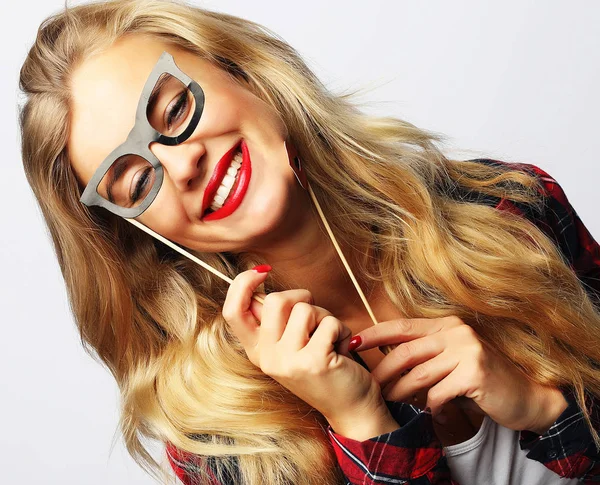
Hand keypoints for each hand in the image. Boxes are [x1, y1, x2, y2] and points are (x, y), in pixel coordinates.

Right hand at [222, 268, 396, 438]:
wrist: (351, 409)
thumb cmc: (324, 369)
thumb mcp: (291, 347)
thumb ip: (276, 321)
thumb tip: (259, 280)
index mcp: (258, 351)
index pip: (232, 311)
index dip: (242, 283)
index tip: (262, 271)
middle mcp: (267, 358)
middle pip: (274, 300)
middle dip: (301, 298)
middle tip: (315, 316)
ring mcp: (288, 361)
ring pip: (304, 309)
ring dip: (325, 317)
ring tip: (330, 340)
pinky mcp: (313, 362)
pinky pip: (329, 322)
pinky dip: (341, 330)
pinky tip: (341, 351)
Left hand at [352, 316, 567, 432]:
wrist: (526, 397)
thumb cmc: (482, 380)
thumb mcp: (452, 358)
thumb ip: (426, 353)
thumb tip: (386, 358)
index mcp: (446, 325)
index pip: (401, 326)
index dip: (374, 334)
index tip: (352, 343)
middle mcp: (456, 332)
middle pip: (405, 352)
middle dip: (383, 372)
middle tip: (371, 387)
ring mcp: (467, 351)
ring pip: (418, 374)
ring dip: (400, 392)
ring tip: (391, 402)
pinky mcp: (474, 373)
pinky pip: (437, 393)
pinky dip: (428, 405)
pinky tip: (428, 412)